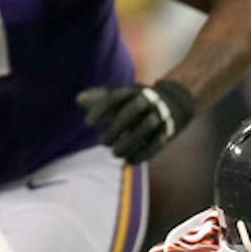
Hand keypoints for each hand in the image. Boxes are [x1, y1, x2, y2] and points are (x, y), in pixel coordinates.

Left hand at [78, 80, 196, 163]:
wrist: (171, 104)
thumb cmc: (134, 102)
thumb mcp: (118, 97)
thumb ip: (98, 97)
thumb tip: (79, 99)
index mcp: (132, 91)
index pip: (114, 97)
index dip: (100, 109)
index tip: (87, 124)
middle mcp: (147, 100)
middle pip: (131, 111)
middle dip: (116, 128)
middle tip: (103, 142)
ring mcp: (159, 115)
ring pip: (146, 128)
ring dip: (129, 143)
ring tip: (115, 154)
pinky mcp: (167, 131)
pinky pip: (156, 143)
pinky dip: (143, 154)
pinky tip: (129, 161)